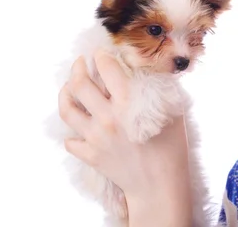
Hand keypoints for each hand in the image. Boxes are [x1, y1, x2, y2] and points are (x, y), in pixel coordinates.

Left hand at [58, 50, 191, 205]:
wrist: (160, 185)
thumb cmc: (172, 147)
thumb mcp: (172, 111)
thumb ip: (159, 88)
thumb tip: (150, 68)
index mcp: (128, 103)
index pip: (107, 68)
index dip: (103, 55)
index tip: (102, 52)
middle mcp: (108, 117)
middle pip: (80, 84)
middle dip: (78, 67)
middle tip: (81, 61)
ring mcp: (95, 137)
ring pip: (67, 109)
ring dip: (65, 92)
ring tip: (68, 86)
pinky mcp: (90, 155)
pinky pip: (71, 140)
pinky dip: (72, 132)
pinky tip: (78, 126)